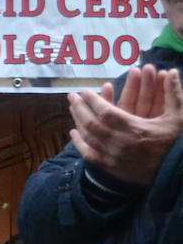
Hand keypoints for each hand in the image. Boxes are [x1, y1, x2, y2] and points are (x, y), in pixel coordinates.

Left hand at [68, 65, 182, 185]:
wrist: (177, 173)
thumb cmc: (178, 143)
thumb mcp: (179, 117)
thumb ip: (173, 94)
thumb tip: (171, 71)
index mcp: (135, 129)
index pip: (106, 112)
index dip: (94, 100)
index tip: (85, 91)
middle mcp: (120, 143)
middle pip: (92, 123)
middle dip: (80, 108)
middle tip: (72, 96)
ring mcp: (113, 157)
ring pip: (88, 137)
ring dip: (78, 121)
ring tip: (73, 109)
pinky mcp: (111, 168)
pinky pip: (89, 155)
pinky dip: (79, 143)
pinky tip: (73, 133)